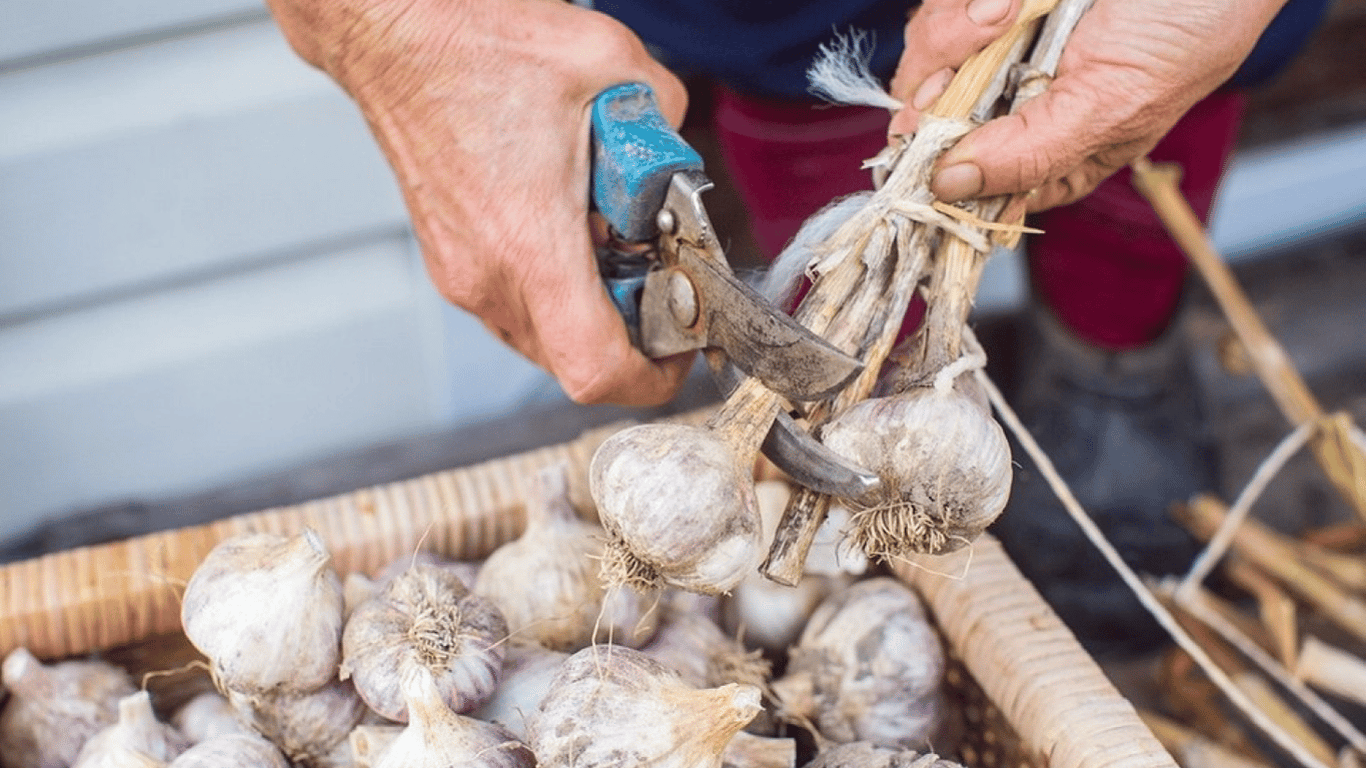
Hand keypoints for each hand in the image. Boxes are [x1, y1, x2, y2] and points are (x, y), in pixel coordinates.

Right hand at [265, 0, 693, 404]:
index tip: (681, 348)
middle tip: (656, 274)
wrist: (395, 34)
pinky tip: (569, 228)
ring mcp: (461, 275)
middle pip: (576, 361)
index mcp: (529, 242)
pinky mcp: (449, 263)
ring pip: (545, 340)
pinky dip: (556, 288)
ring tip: (612, 244)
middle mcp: (487, 276)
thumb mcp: (612, 64)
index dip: (652, 377)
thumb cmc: (478, 44)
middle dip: (631, 331)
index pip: (595, 366)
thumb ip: (669, 120)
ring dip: (592, 310)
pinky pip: (516, 309)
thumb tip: (679, 161)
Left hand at [888, 0, 1284, 210]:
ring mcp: (1002, 48)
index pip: (965, 185)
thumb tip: (950, 187)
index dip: (930, 169)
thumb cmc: (1189, 25)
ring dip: (957, 30)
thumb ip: (1029, 153)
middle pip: (927, 116)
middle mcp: (1018, 104)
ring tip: (1012, 10)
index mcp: (1050, 153)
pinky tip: (1008, 1)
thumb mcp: (1112, 106)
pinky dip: (964, 4)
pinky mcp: (995, 5)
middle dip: (942, 83)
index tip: (921, 146)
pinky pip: (946, 9)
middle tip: (983, 48)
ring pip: (929, 54)